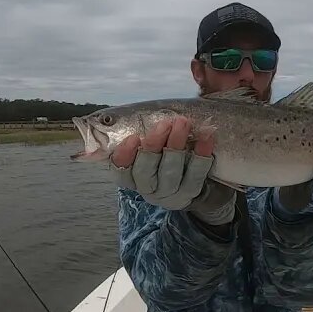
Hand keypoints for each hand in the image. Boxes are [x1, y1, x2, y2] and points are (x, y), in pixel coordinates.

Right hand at [112, 117, 234, 223]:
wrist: (190, 180)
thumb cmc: (161, 156)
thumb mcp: (145, 146)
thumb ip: (131, 133)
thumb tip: (106, 119)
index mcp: (131, 176)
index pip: (121, 170)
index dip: (125, 155)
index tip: (133, 137)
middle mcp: (148, 188)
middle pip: (146, 171)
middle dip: (154, 145)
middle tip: (164, 123)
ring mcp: (170, 192)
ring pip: (171, 171)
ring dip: (177, 144)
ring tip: (183, 122)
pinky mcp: (191, 192)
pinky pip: (196, 174)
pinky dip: (202, 153)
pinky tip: (206, 135)